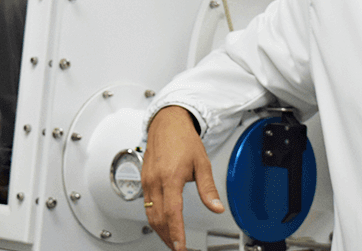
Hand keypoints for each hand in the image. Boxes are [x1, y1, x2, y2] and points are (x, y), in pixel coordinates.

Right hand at [142, 106, 224, 249]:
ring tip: (171, 240)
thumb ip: (208, 189)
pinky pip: (147, 204)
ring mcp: (147, 180)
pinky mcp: (143, 180)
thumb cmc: (183, 140)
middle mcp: (155, 180)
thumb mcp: (202, 163)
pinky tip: (162, 223)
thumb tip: (217, 208)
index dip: (176, 233)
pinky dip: (154, 218)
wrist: (167, 123)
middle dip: (167, 237)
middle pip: (158, 218)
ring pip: (150, 214)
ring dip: (159, 230)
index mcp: (170, 177)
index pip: (172, 213)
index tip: (180, 247)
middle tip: (178, 247)